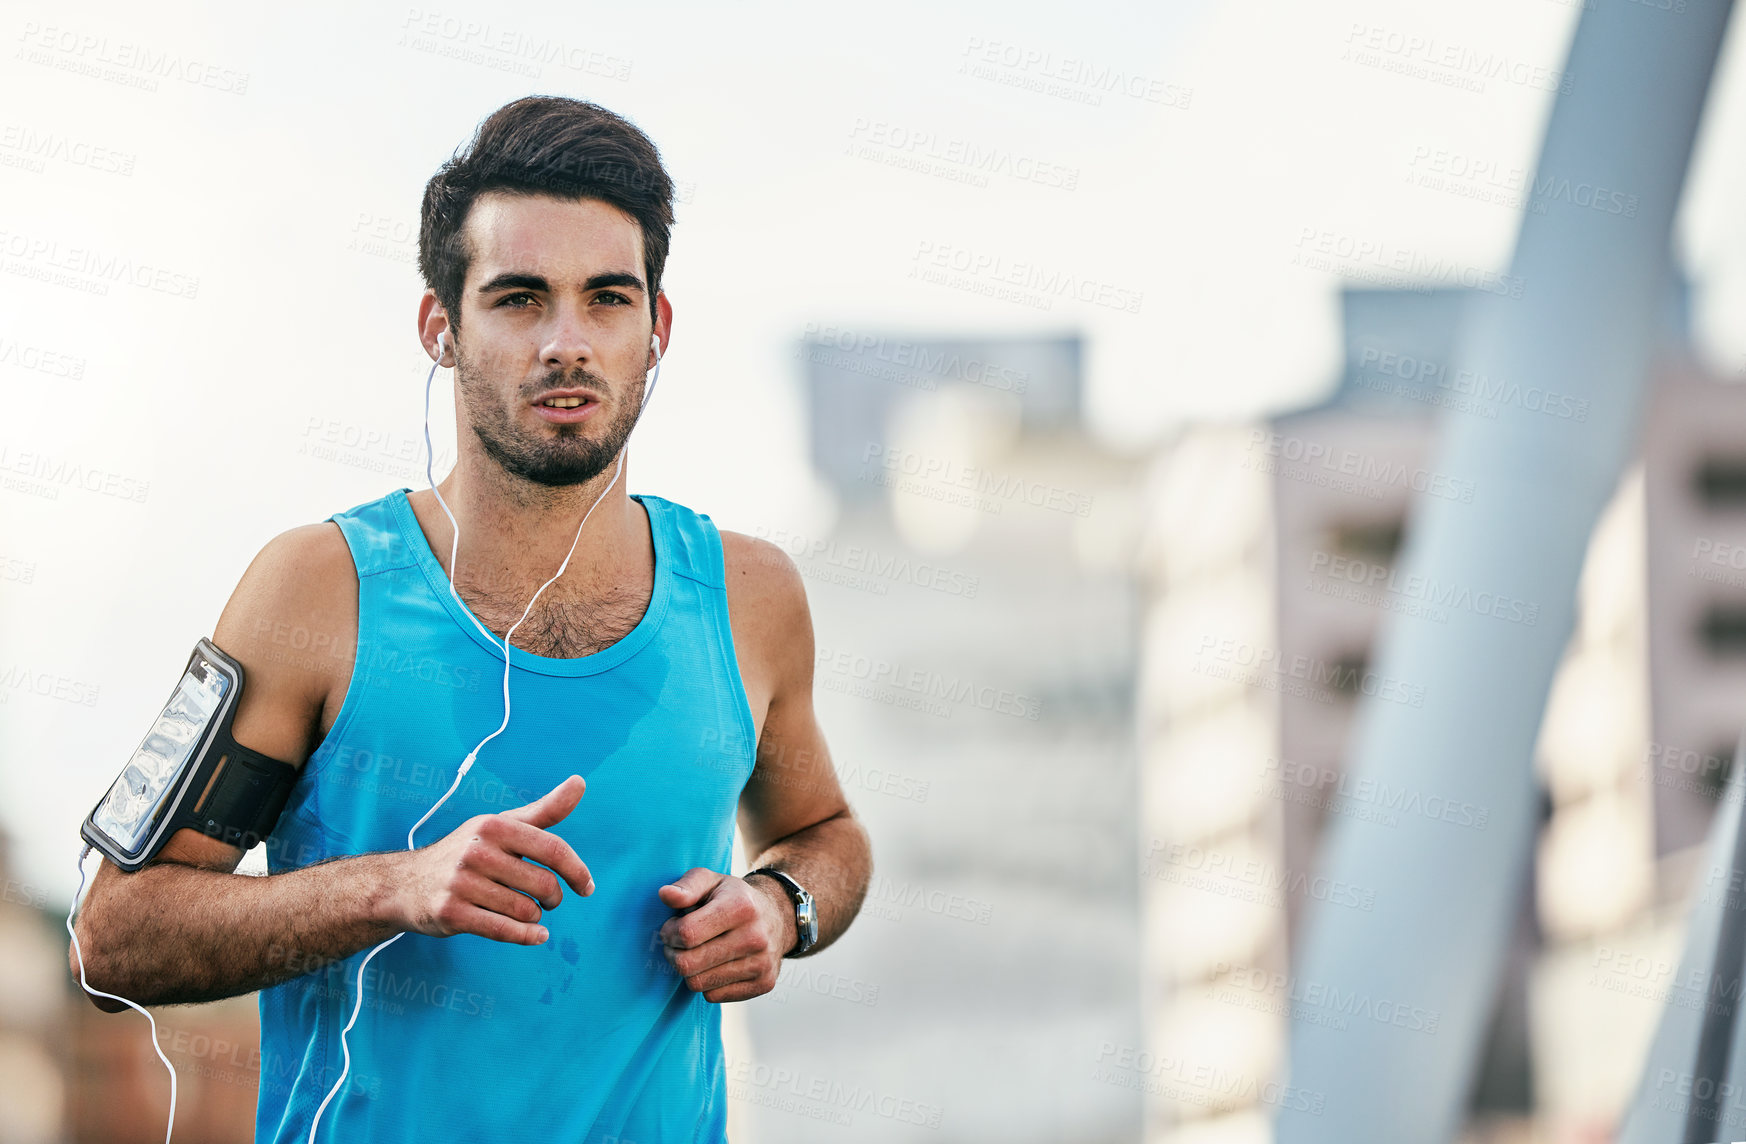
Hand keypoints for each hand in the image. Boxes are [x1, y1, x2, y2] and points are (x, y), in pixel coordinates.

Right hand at [392, 774, 593, 944]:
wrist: (406, 883)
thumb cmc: (467, 853)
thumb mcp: (502, 826)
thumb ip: (544, 810)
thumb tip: (580, 782)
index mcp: (495, 826)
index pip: (553, 848)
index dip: (577, 870)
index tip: (587, 887)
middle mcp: (476, 851)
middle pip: (543, 883)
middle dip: (553, 897)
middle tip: (547, 900)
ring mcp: (461, 883)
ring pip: (525, 910)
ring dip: (534, 916)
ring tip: (526, 911)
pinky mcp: (451, 913)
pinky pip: (504, 930)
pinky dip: (527, 937)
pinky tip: (537, 935)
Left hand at [656, 867, 795, 1001]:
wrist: (777, 917)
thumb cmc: (733, 898)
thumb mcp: (711, 881)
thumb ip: (686, 886)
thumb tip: (665, 895)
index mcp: (741, 906)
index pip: (687, 933)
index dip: (669, 932)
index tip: (672, 927)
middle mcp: (756, 937)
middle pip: (689, 964)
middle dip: (673, 954)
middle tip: (678, 944)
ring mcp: (762, 963)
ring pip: (698, 984)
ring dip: (689, 971)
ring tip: (696, 953)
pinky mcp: (764, 984)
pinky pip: (713, 996)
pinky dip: (707, 983)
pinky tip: (713, 966)